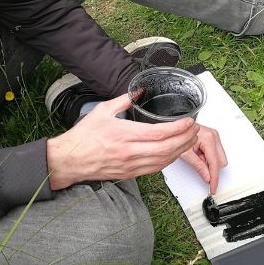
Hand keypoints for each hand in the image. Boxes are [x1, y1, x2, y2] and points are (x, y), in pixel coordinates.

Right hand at [46, 93, 199, 190]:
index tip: (190, 121)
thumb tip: (139, 90)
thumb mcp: (103, 110)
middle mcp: (130, 153)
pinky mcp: (128, 174)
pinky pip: (153, 169)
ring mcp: (129, 166)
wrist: (68, 161)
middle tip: (195, 130)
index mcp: (125, 135)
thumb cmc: (83, 136)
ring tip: (190, 141)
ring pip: (162, 162)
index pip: (160, 133)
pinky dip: (167, 161)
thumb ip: (124, 99)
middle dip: (185, 140)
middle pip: (166, 149)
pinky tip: (174, 153)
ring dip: (180, 152)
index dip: (179, 128)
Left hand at [178, 123, 227, 193]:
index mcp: (209, 139)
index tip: (213, 187)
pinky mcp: (214, 138)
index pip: (214, 163)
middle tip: (202, 171)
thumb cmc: (179, 135)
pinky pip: (216, 153)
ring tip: (198, 159)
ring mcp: (215, 136)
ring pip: (220, 158)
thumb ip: (198, 166)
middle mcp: (214, 136)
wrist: (178, 127)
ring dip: (210, 163)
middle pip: (220, 162)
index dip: (214, 178)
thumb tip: (207, 177)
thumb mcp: (186, 153)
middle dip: (212, 169)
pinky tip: (201, 156)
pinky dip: (209, 158)